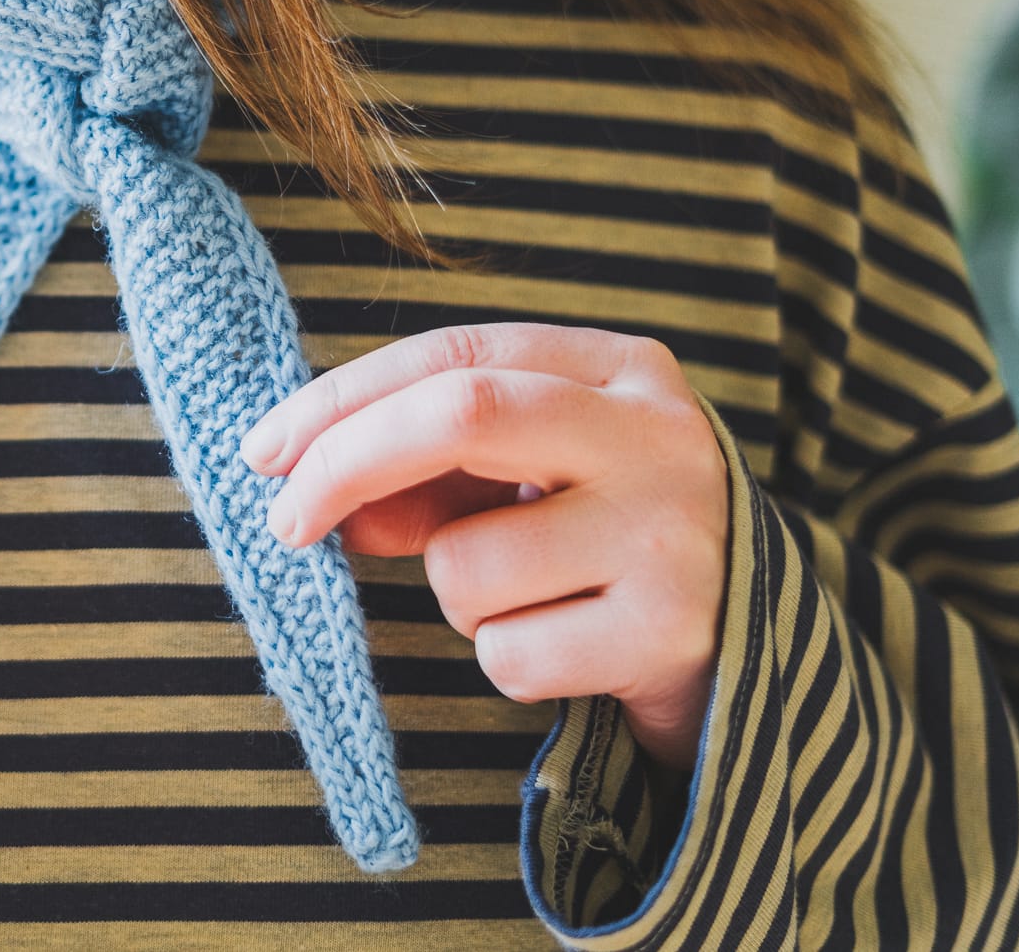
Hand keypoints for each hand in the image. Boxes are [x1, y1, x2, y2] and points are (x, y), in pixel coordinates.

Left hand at [239, 323, 728, 769]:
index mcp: (622, 369)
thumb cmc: (607, 545)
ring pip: (467, 562)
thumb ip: (424, 477)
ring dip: (457, 598)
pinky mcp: (669, 631)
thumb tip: (314, 503)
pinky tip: (572, 648)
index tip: (263, 450)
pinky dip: (509, 662)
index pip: (453, 356)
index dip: (341, 399)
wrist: (755, 652)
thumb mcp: (524, 485)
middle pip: (460, 414)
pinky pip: (507, 654)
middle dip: (346, 463)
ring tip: (534, 600)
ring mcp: (671, 532)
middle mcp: (658, 436)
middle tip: (287, 522)